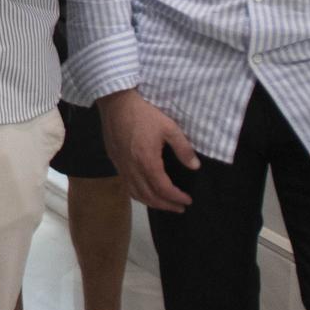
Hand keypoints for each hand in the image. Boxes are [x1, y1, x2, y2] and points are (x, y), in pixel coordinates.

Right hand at [99, 89, 198, 211]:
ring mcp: (121, 166)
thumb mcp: (169, 127)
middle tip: (179, 208)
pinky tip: (145, 191)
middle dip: (166, 205)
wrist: (116, 101)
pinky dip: (138, 193)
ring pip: (135, 193)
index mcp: (147, 162)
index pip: (163, 189)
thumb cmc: (144, 113)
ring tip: (164, 204)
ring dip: (151, 203)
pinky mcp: (114, 160)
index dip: (176, 198)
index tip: (187, 201)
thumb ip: (183, 148)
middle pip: (149, 196)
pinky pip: (126, 184)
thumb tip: (195, 166)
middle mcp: (132, 168)